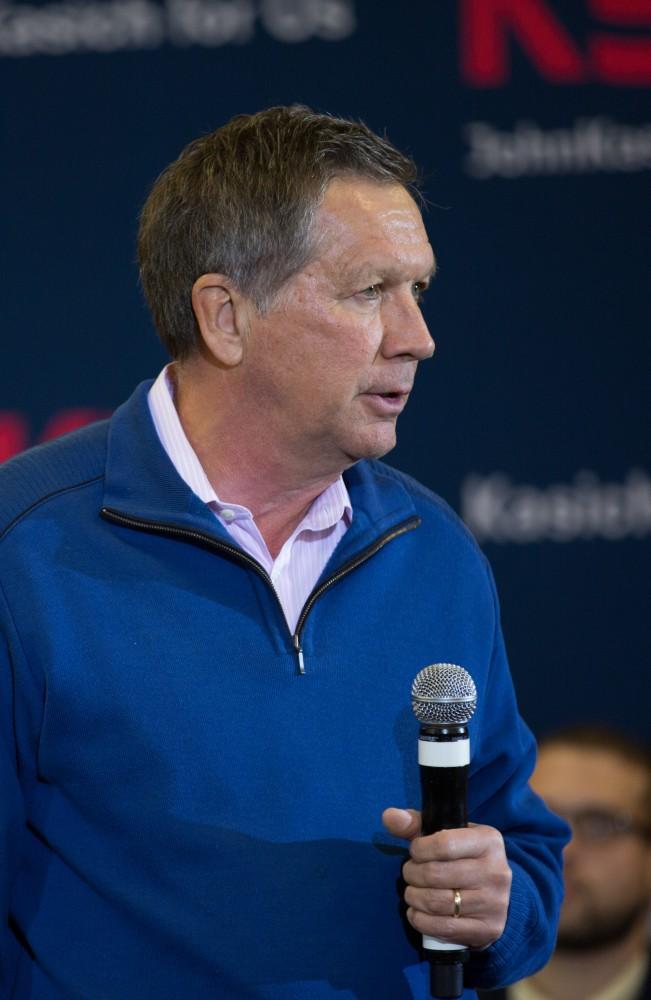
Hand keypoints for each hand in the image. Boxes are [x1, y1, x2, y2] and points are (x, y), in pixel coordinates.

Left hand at [382, 808, 511, 949]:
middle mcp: (495, 871)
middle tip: (410, 873)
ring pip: (436, 903)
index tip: (415, 852)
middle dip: (412, 874)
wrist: (495, 894)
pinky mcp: (487, 929)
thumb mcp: (446, 834)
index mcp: (488, 841)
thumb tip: (389, 816)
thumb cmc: (463, 857)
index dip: (419, 849)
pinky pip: (443, 928)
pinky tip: (417, 912)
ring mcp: (493, 903)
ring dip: (413, 897)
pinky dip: (420, 920)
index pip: (443, 844)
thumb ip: (415, 824)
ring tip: (412, 892)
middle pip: (436, 875)